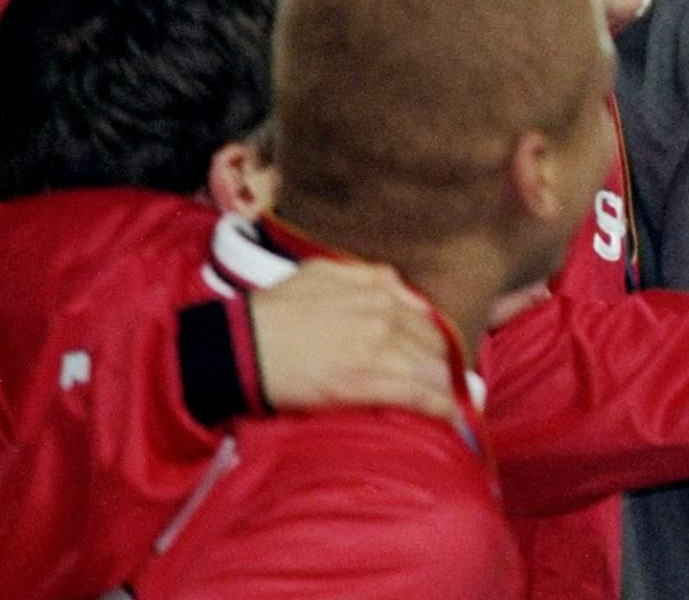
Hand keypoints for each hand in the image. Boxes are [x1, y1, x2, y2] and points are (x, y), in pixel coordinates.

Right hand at [249, 260, 455, 421]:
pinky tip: (448, 416)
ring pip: (431, 370)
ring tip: (446, 404)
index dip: (432, 341)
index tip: (435, 357)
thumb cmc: (272, 311)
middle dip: (440, 365)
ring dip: (443, 388)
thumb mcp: (322, 273)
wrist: (240, 346)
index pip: (423, 318)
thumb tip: (396, 288)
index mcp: (375, 291)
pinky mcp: (365, 383)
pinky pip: (418, 396)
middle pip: (433, 344)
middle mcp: (384, 316)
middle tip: (440, 383)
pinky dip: (439, 406)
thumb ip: (365, 277)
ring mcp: (377, 349)